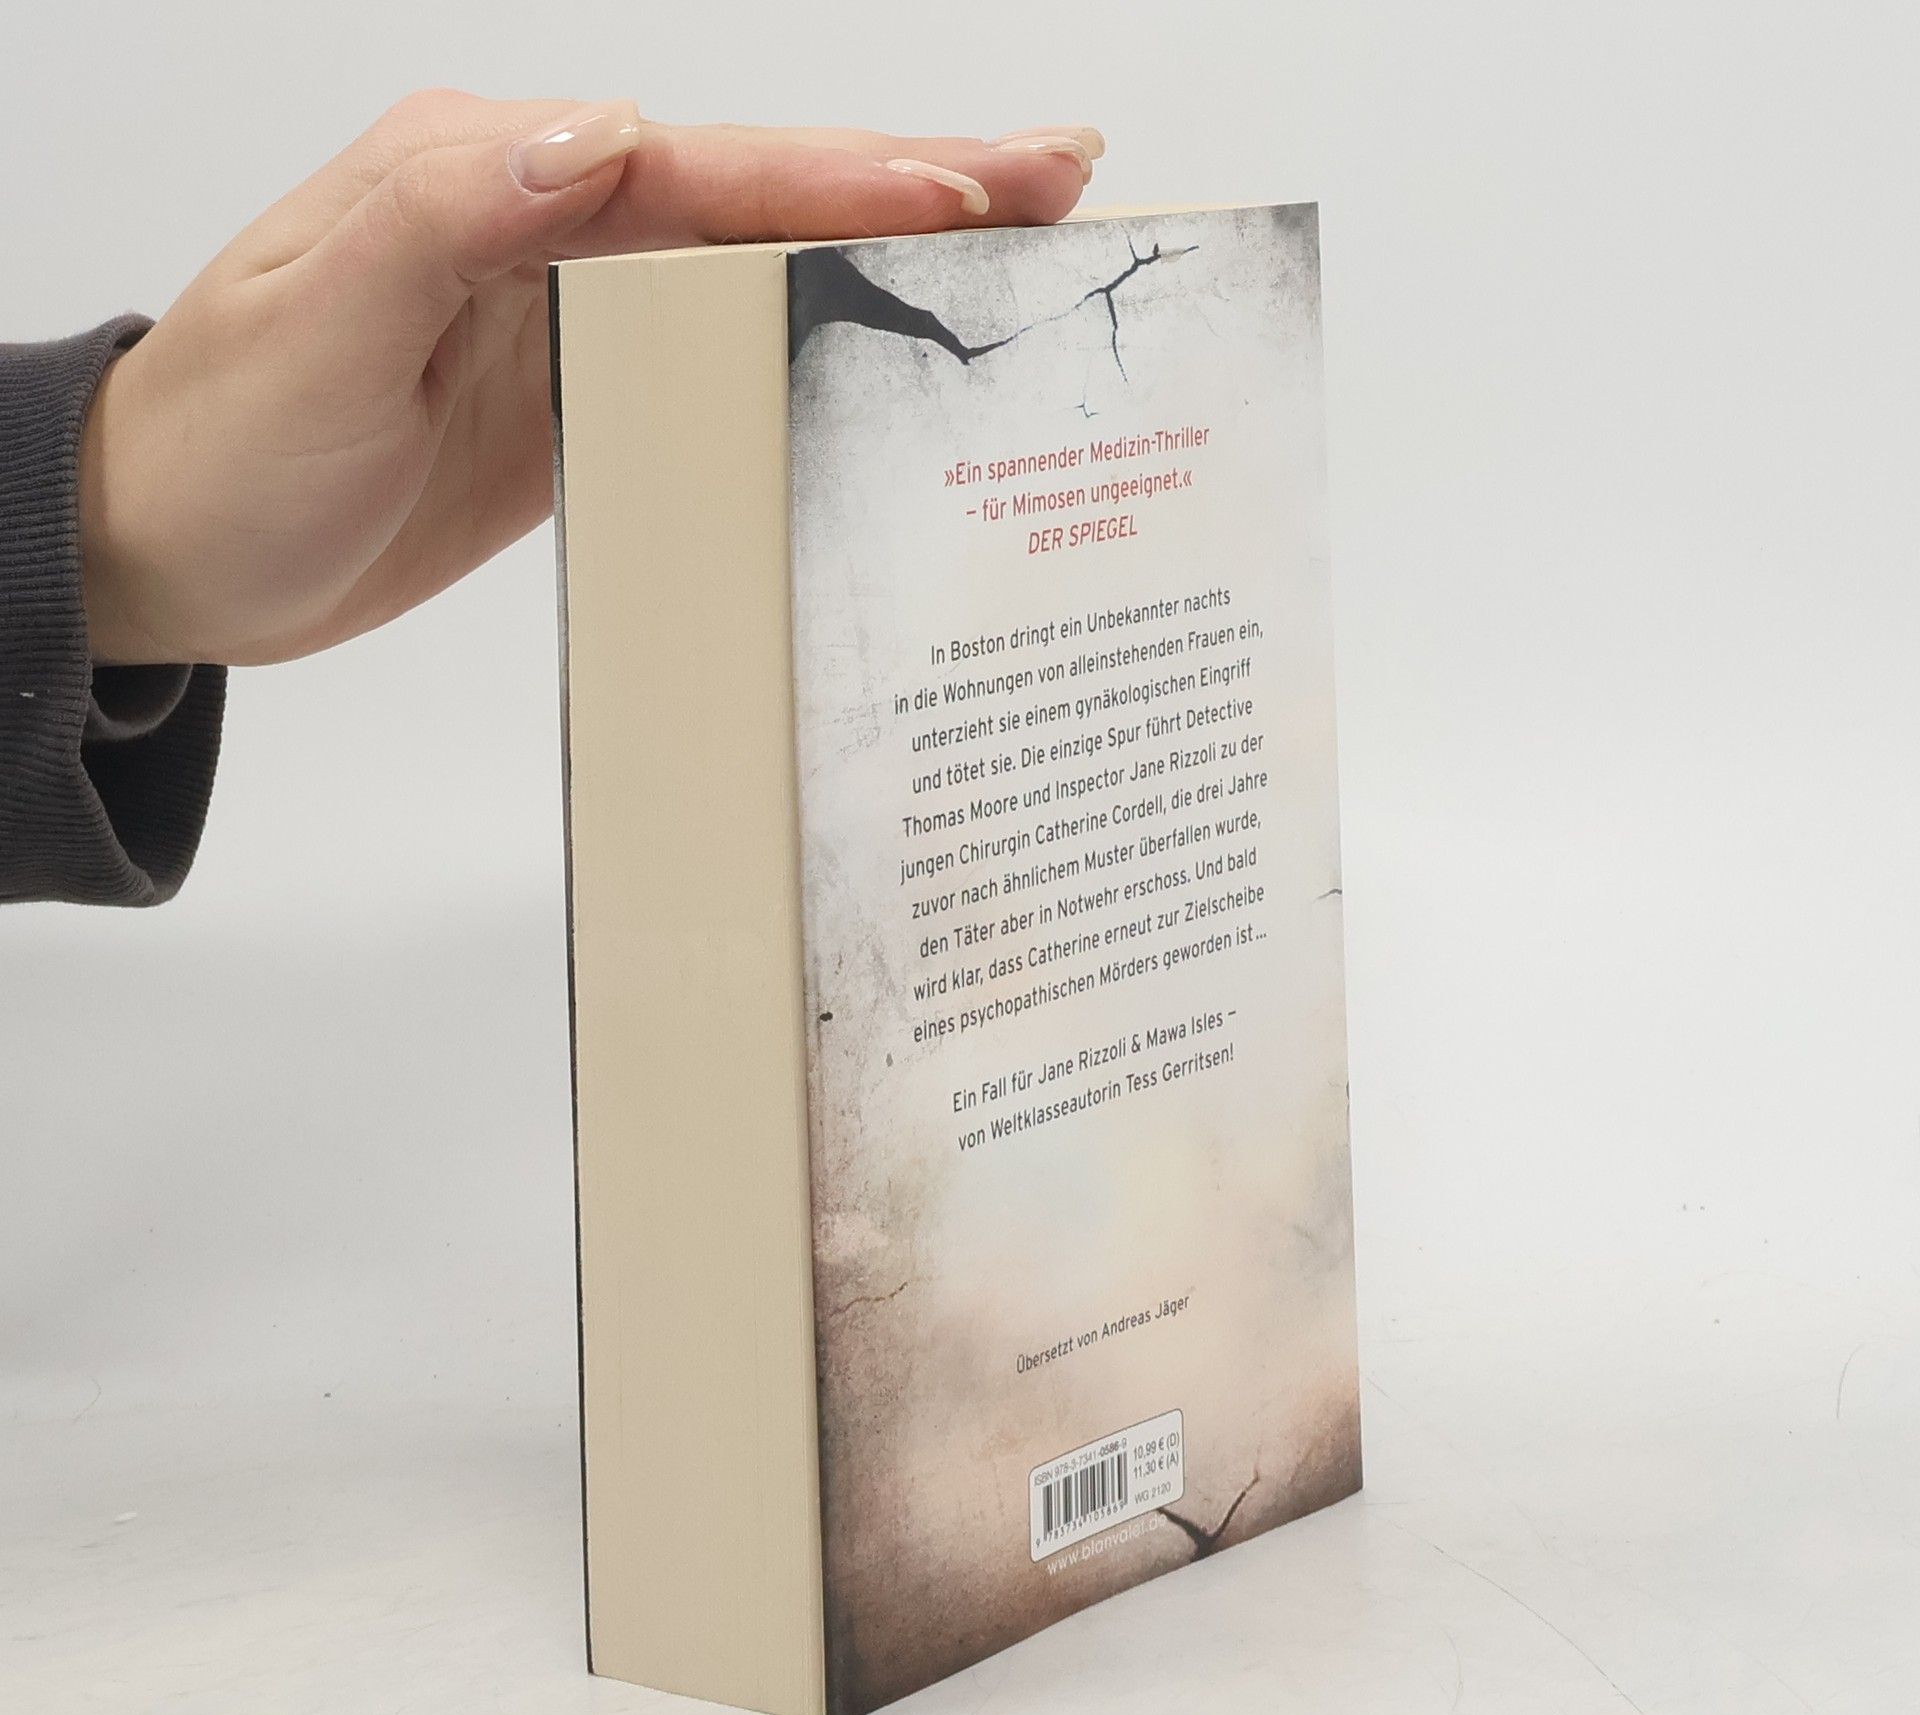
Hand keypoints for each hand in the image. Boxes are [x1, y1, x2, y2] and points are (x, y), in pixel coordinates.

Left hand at [78, 93, 1102, 667]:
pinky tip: (887, 364)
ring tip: (1017, 255)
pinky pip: (722, 361)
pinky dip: (817, 350)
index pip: (700, 169)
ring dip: (889, 260)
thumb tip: (605, 139)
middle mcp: (546, 226)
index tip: (975, 188)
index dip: (846, 175)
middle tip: (1059, 181)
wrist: (171, 554)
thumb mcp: (312, 327)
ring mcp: (573, 314)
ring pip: (761, 270)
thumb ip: (445, 220)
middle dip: (915, 186)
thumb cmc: (222, 448)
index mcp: (490, 180)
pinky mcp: (583, 396)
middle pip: (760, 197)